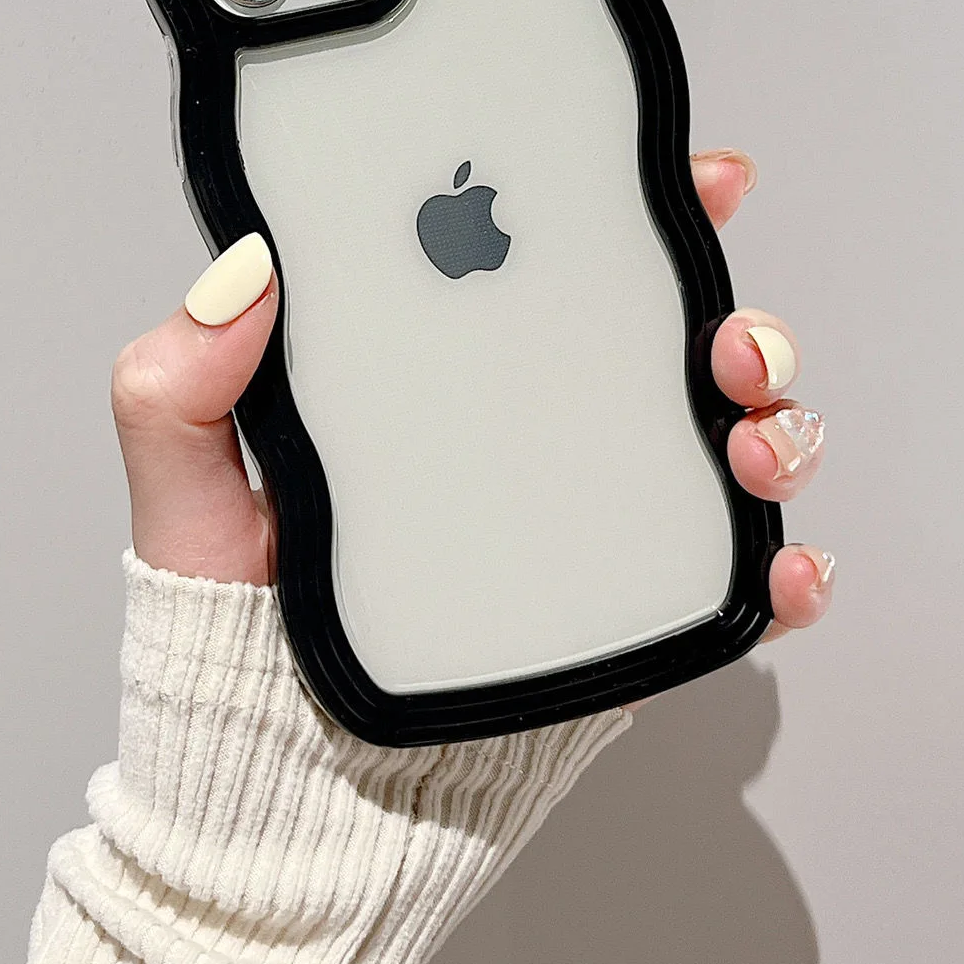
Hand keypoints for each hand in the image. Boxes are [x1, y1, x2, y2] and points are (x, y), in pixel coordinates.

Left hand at [112, 148, 831, 643]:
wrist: (286, 784)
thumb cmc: (234, 629)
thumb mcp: (186, 494)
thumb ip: (180, 384)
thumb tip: (243, 269)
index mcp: (443, 378)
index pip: (545, 268)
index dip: (628, 211)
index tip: (686, 179)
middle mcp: (527, 433)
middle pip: (664, 345)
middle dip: (732, 319)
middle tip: (729, 338)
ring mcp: (585, 519)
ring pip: (718, 440)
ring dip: (773, 423)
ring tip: (750, 440)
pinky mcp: (618, 610)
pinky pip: (725, 578)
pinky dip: (781, 568)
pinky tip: (784, 566)